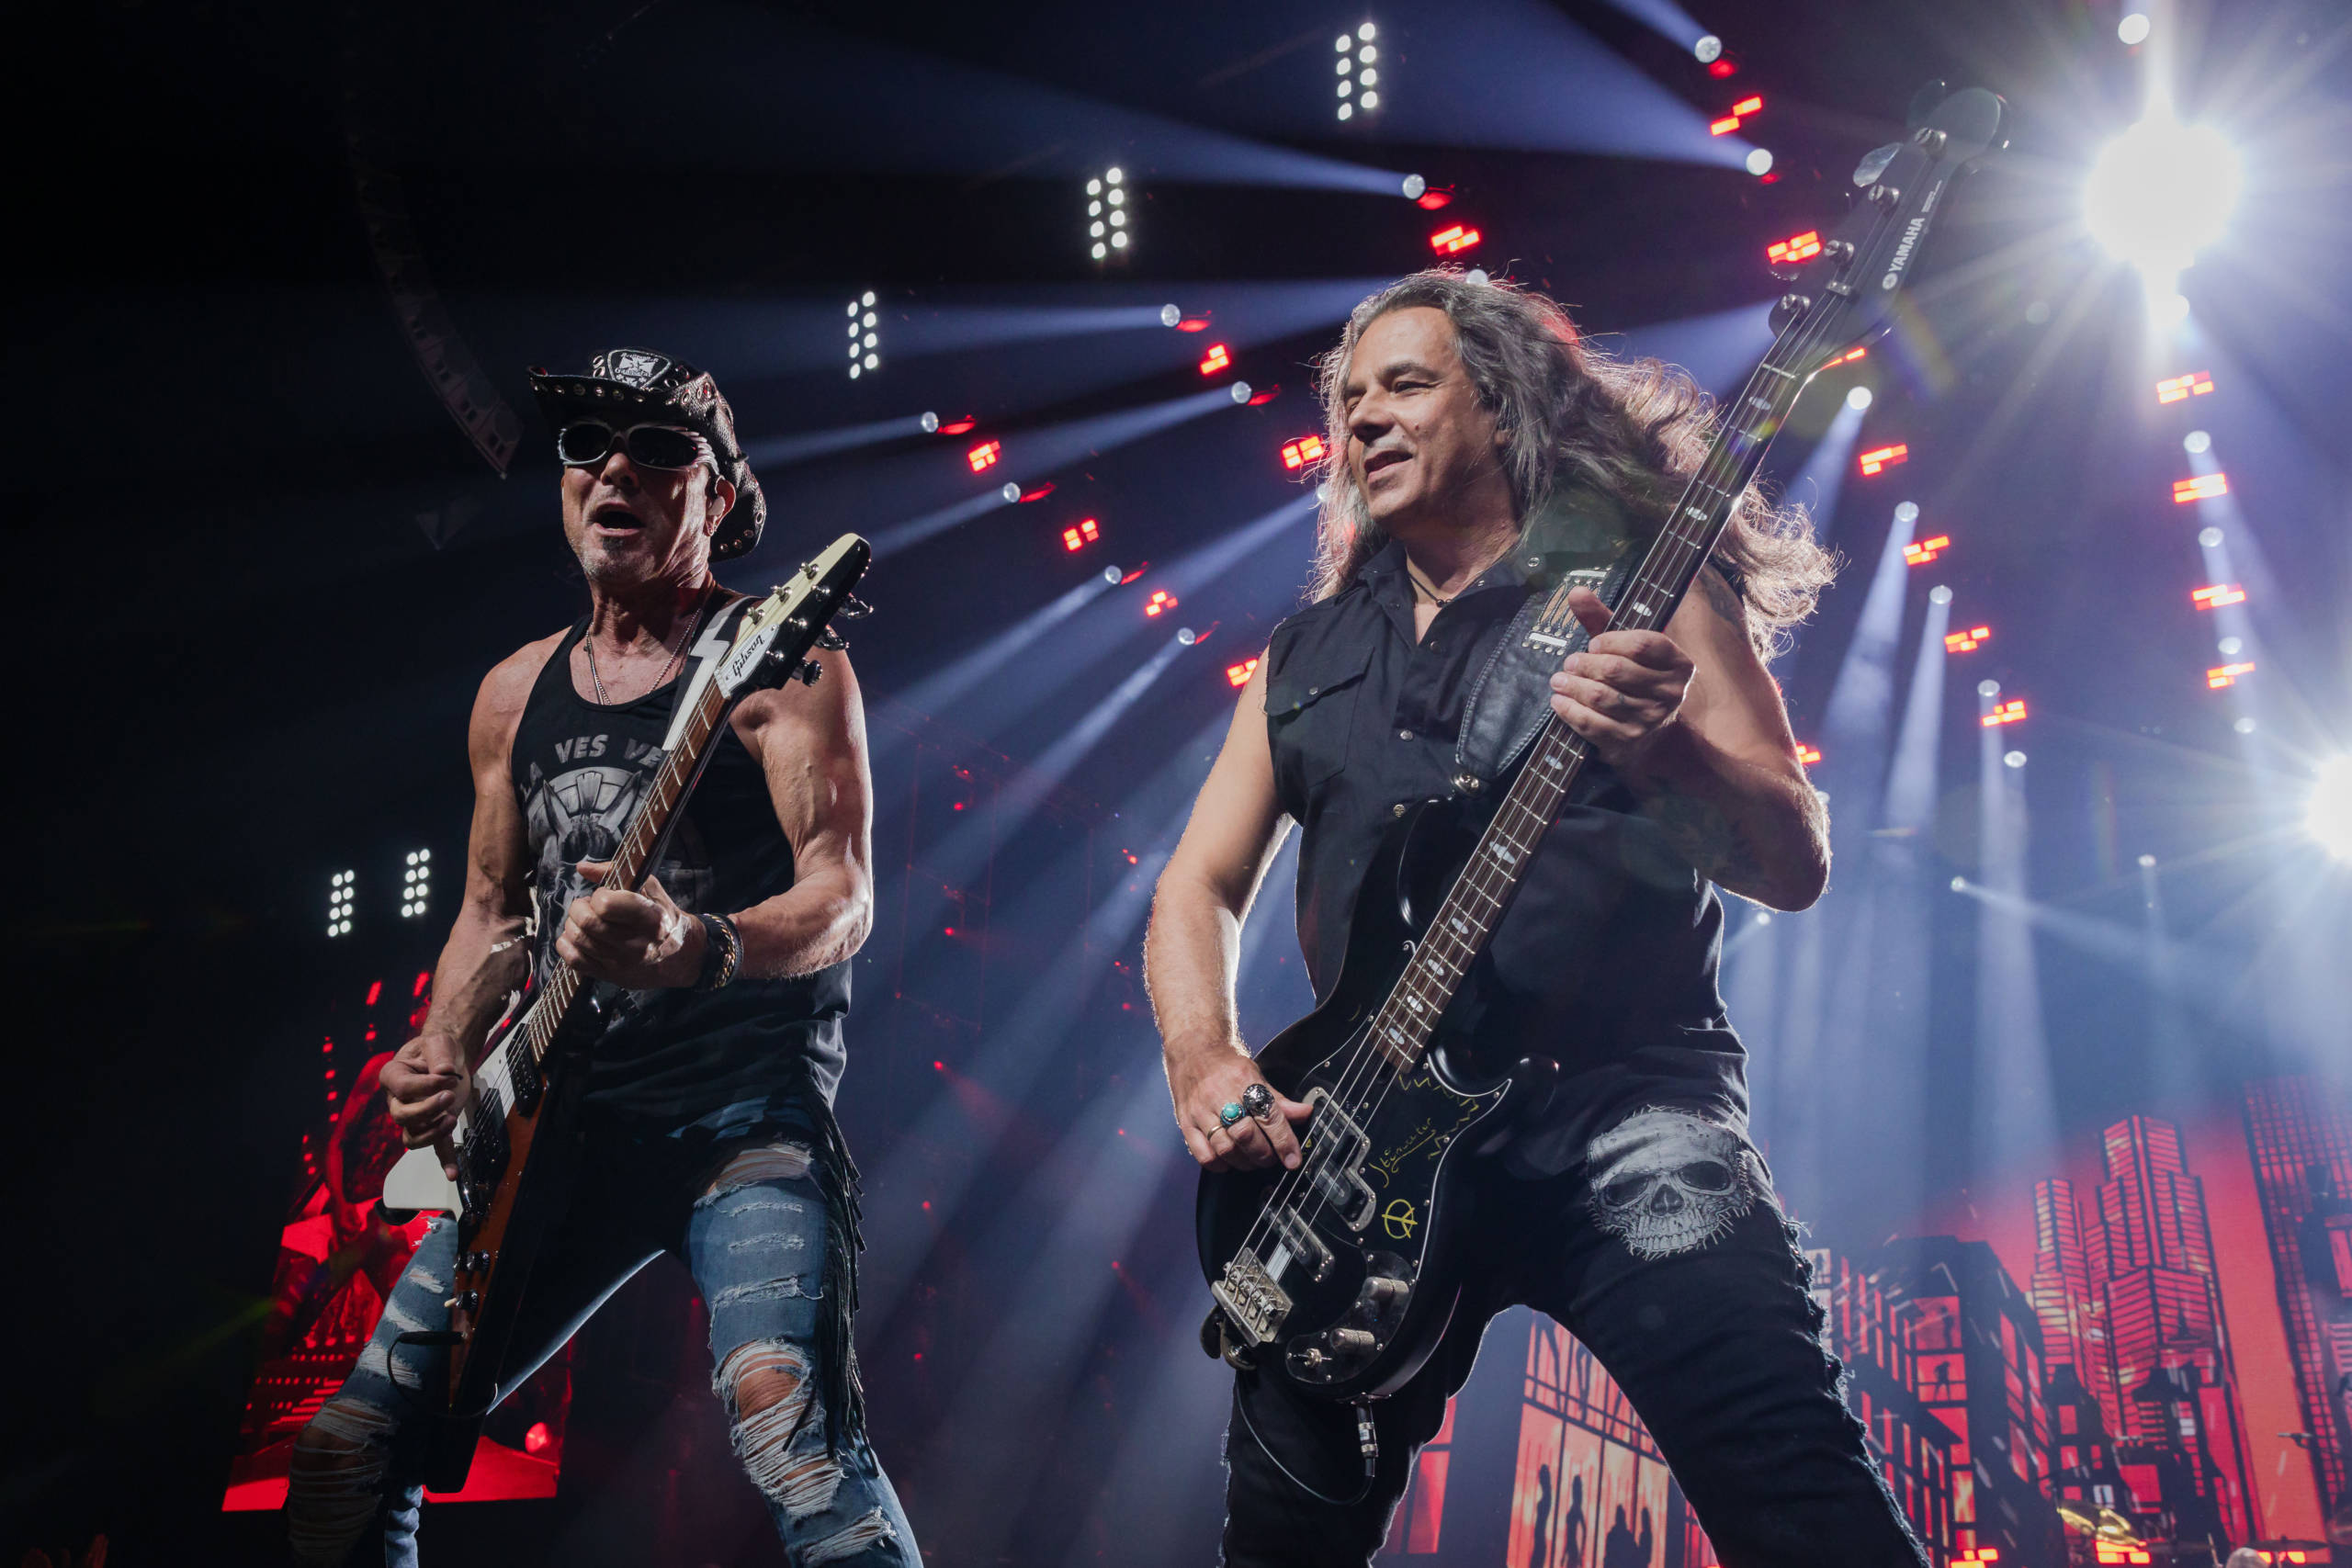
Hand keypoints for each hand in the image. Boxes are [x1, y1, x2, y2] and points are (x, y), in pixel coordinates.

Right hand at [383, 1032, 469, 1177]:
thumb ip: (439, 1055)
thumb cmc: (437, 1047)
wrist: (447, 1056)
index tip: (449, 1077)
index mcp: (393, 1076)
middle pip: (402, 1116)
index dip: (426, 1085)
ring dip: (432, 1133)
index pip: (402, 1087)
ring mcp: (414, 1116)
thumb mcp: (438, 1042)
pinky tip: (453, 1174)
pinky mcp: (433, 1125)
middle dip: (426, 1110)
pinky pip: (435, 1147)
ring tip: (452, 1119)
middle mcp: (397, 1100)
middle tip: (449, 1097)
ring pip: (412, 1136)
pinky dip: (445, 1160)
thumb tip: (444, 1072)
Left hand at [555, 859, 705, 987]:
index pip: (606, 905)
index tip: (605, 895)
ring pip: (578, 940)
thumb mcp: (651, 890)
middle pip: (587, 922)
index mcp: (650, 919)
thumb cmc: (662, 917)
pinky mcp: (610, 975)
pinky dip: (567, 945)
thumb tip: (582, 867)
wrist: (680, 956)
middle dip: (579, 908)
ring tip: (584, 920)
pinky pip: (574, 961)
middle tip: (587, 906)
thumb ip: (618, 873)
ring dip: (573, 924)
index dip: (599, 895)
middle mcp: (636, 944)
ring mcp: (621, 962)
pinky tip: (576, 937)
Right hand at [1168, 1047, 1313, 1171]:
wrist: (1193, 1051)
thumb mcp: (1255, 1075)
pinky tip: (1229, 1159)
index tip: (1293, 1159)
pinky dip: (1220, 1164)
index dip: (1284, 1141)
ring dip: (1245, 1162)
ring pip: (1225, 1148)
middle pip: (1246, 1135)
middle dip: (1264, 1154)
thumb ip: (1279, 1099)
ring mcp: (1200, 1111)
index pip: (1268, 1116)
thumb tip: (1305, 1113)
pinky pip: (1204, 1155)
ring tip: (1253, 1160)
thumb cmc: (1226, 1066)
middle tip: (1272, 1158)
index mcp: (1243, 1081)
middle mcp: (1220, 1095)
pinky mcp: (1186, 1123)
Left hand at [1547, 586, 1694, 768]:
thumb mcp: (1625, 647)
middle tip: (1569, 662)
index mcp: (1678, 663)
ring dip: (1572, 686)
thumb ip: (1602, 618)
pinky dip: (1569, 710)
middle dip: (1584, 663)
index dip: (1611, 641)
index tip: (1593, 644)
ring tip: (1558, 680)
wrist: (1651, 735)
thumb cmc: (1635, 678)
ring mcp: (1649, 719)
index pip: (1642, 644)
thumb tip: (1576, 591)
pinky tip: (1558, 701)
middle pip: (1616, 670)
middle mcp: (1669, 692)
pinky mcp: (1628, 740)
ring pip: (1601, 696)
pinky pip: (1591, 723)